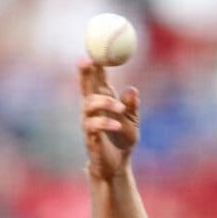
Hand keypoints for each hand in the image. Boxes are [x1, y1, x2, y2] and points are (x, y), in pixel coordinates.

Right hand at [78, 60, 139, 180]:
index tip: (96, 51)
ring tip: (121, 109)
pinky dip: (105, 123)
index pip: (97, 79)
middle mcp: (92, 109)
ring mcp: (89, 122)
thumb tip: (132, 89)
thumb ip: (132, 106)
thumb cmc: (122, 141)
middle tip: (87, 61)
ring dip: (104, 103)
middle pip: (85, 86)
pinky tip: (117, 125)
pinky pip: (93, 125)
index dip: (95, 65)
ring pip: (88, 104)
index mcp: (103, 101)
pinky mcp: (90, 137)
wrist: (117, 166)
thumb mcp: (133, 121)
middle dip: (84, 72)